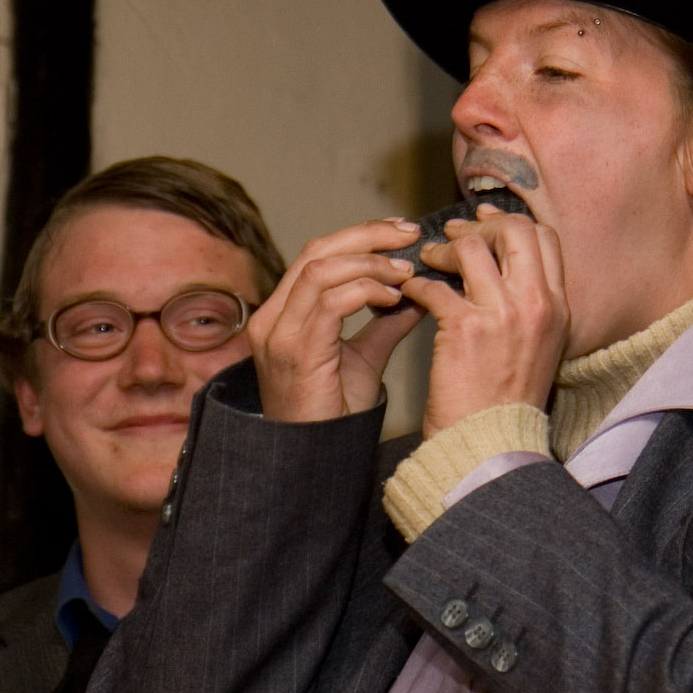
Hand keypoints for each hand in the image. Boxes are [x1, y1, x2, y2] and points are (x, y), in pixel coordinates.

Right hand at [249, 219, 426, 420]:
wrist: (315, 460)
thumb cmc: (334, 416)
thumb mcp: (364, 359)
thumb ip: (385, 323)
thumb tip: (418, 295)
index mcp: (284, 312)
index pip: (318, 254)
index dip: (360, 236)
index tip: (400, 233)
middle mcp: (274, 317)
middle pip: (317, 250)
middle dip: (368, 236)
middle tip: (409, 235)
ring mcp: (280, 333)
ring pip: (322, 270)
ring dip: (370, 264)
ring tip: (405, 272)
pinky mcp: (295, 351)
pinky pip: (331, 302)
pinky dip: (366, 291)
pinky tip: (392, 298)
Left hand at [399, 204, 567, 437]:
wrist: (491, 445)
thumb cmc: (505, 400)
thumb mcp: (538, 347)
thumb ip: (527, 305)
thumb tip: (501, 268)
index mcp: (558, 307)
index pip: (544, 238)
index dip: (510, 223)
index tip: (484, 223)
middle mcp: (537, 305)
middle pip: (515, 230)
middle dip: (479, 227)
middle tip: (453, 237)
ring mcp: (503, 314)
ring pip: (471, 248)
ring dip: (443, 250)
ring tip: (426, 262)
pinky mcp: (465, 329)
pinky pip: (434, 286)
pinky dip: (417, 285)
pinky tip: (409, 294)